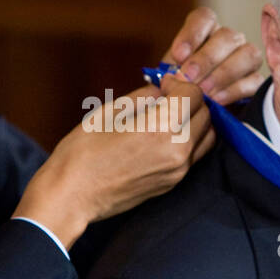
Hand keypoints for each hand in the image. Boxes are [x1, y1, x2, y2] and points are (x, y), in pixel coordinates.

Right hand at [13, 73, 214, 248]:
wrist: (72, 196)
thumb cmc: (82, 152)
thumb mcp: (110, 112)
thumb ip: (143, 97)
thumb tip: (160, 89)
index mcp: (161, 128)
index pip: (194, 94)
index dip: (179, 83)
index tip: (162, 84)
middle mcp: (178, 150)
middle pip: (206, 114)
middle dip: (190, 100)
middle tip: (167, 97)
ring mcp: (178, 171)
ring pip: (207, 136)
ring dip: (194, 121)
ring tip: (169, 116)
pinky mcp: (173, 183)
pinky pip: (195, 155)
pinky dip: (189, 140)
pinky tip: (164, 135)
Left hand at [163, 7, 264, 105]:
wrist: (194, 111)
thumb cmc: (180, 88)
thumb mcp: (168, 78)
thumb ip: (168, 74)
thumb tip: (169, 77)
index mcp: (206, 30)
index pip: (204, 17)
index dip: (192, 34)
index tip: (178, 55)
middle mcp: (229, 40)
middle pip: (226, 37)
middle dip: (206, 58)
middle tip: (189, 77)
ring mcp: (247, 58)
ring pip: (248, 54)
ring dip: (223, 74)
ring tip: (204, 92)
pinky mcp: (256, 81)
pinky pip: (254, 81)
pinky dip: (234, 90)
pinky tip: (217, 100)